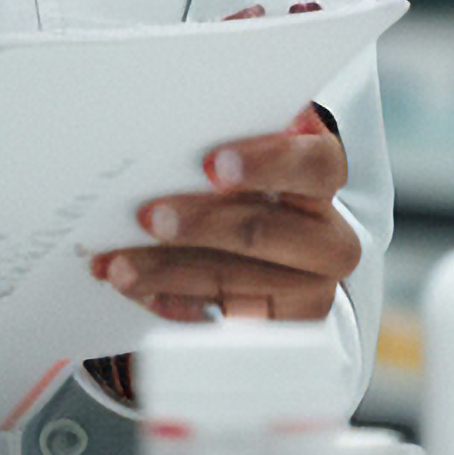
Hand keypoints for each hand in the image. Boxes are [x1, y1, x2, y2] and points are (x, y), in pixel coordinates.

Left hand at [95, 110, 355, 320]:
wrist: (284, 249)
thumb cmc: (256, 182)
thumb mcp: (257, 152)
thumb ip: (237, 135)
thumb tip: (182, 126)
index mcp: (327, 177)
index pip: (315, 165)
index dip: (266, 163)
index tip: (212, 166)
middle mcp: (332, 238)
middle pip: (265, 230)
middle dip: (200, 224)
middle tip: (148, 217)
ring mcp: (312, 289)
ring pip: (235, 281)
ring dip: (168, 271)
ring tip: (120, 263)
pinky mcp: (284, 328)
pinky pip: (222, 319)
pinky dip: (174, 302)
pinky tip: (139, 290)